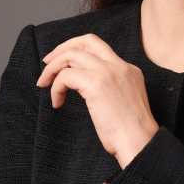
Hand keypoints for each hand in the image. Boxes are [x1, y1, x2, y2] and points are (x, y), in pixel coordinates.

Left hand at [37, 34, 158, 168]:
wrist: (139, 142)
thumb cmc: (131, 132)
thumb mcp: (124, 101)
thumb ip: (110, 88)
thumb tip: (86, 88)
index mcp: (129, 69)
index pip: (99, 48)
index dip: (78, 51)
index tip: (63, 62)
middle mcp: (119, 66)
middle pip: (86, 41)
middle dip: (62, 48)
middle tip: (47, 63)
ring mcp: (107, 72)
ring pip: (71, 54)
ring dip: (52, 68)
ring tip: (44, 84)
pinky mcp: (95, 83)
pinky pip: (65, 76)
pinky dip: (55, 88)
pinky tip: (57, 102)